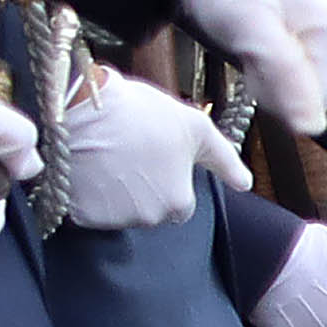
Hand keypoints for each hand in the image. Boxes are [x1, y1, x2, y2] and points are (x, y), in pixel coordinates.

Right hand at [56, 73, 246, 231]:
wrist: (86, 107)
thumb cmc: (143, 114)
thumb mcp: (195, 128)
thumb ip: (224, 159)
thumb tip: (245, 183)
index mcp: (179, 202)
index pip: (180, 204)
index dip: (168, 180)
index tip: (155, 159)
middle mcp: (149, 218)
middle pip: (149, 210)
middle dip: (142, 189)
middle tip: (130, 154)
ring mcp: (113, 219)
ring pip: (119, 212)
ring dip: (115, 193)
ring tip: (108, 157)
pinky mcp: (80, 215)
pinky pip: (88, 211)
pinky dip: (89, 195)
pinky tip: (89, 168)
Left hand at [172, 0, 326, 139]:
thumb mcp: (254, 30)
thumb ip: (287, 77)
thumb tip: (313, 127)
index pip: (315, 101)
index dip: (276, 88)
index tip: (258, 52)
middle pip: (314, 99)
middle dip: (276, 82)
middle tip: (255, 45)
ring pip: (305, 93)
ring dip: (273, 77)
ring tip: (258, 41)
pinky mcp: (323, 44)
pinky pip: (300, 81)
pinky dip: (275, 70)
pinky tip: (265, 44)